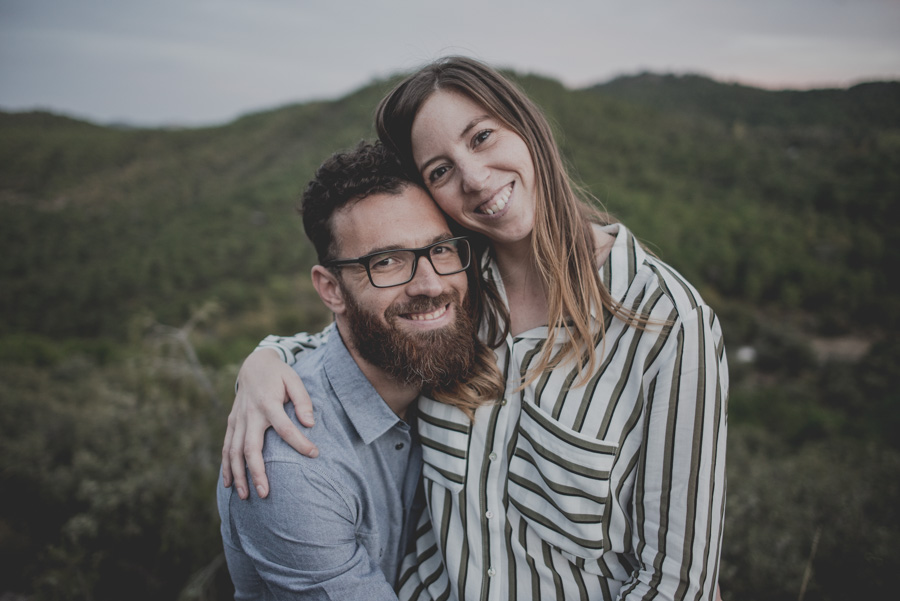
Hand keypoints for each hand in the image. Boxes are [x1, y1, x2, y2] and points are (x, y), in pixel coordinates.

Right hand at [221, 349, 317, 498]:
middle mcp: (250, 414)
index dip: (300, 442)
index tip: (314, 454)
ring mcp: (238, 420)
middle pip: (251, 447)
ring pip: (234, 451)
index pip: (285, 428)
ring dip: (238, 475)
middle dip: (257, 472)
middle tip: (265, 493)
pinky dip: (226, 466)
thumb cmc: (279, 375)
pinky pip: (226, 447)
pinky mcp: (231, 423)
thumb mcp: (294, 380)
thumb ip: (303, 401)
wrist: (253, 364)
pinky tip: (229, 484)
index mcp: (268, 403)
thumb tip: (310, 423)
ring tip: (245, 497)